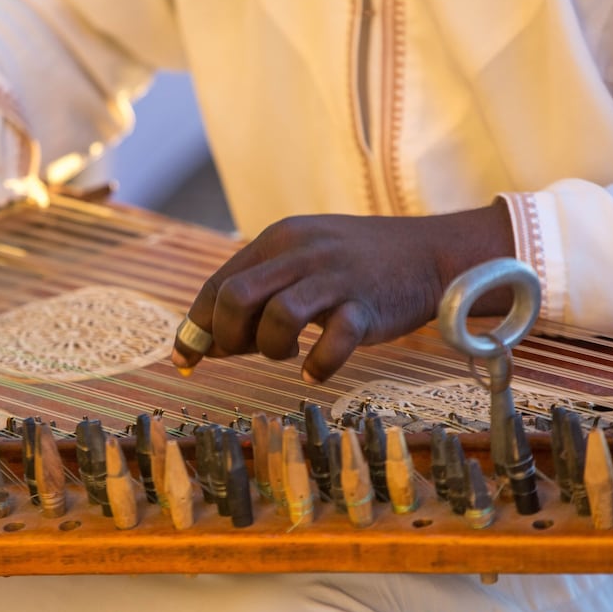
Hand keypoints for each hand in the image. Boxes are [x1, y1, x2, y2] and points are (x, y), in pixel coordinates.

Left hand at [172, 201, 514, 382]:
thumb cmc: (351, 268)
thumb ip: (255, 296)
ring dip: (271, 349)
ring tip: (288, 354)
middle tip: (245, 351)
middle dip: (227, 336)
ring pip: (278, 318)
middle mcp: (300, 253)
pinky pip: (332, 343)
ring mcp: (334, 278)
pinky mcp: (366, 306)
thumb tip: (205, 345)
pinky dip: (317, 366)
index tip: (184, 359)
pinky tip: (315, 371)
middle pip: (236, 298)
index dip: (195, 328)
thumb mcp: (298, 265)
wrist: (427, 254)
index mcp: (276, 240)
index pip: (217, 286)